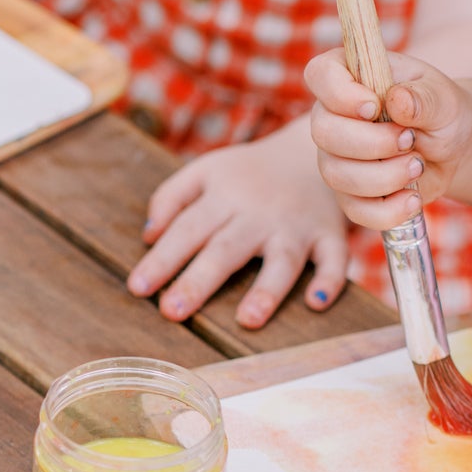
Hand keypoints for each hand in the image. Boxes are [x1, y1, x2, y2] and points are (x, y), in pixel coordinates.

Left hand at [127, 119, 347, 328]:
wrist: (311, 151)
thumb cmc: (249, 172)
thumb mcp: (207, 170)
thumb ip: (172, 197)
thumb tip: (148, 236)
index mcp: (223, 196)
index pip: (186, 229)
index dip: (162, 259)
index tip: (138, 288)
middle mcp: (259, 213)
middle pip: (226, 249)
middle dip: (199, 281)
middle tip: (172, 311)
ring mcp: (296, 226)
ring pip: (282, 259)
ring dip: (267, 289)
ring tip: (248, 319)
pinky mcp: (329, 235)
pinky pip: (333, 259)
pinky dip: (329, 281)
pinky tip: (316, 304)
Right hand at [306, 49, 471, 230]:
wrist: (453, 147)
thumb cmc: (441, 111)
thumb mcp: (443, 98)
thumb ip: (423, 97)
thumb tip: (397, 101)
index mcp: (350, 77)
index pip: (320, 74)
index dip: (340, 93)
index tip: (374, 107)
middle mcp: (333, 116)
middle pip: (323, 132)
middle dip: (372, 142)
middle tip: (410, 139)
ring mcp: (337, 157)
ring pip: (337, 175)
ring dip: (385, 176)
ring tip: (418, 165)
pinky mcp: (350, 194)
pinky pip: (355, 209)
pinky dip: (388, 209)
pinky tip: (413, 198)